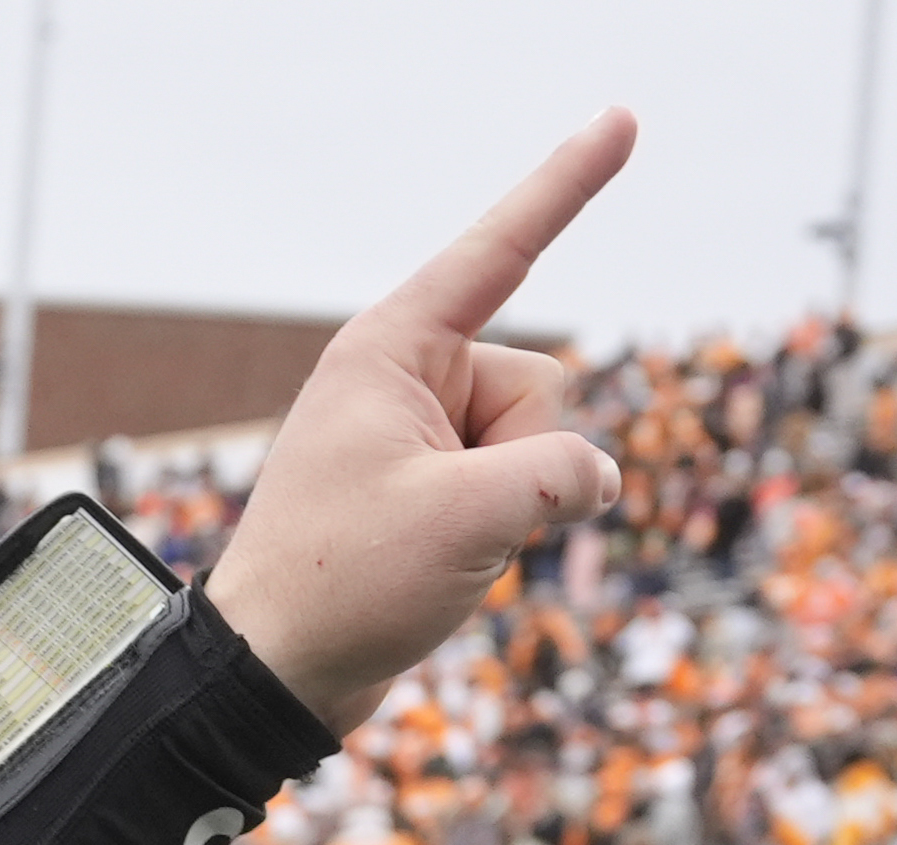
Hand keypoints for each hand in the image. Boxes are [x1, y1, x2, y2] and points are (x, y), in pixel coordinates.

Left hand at [207, 112, 638, 733]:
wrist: (274, 673)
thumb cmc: (344, 585)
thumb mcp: (470, 521)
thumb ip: (560, 476)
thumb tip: (594, 478)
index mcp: (391, 351)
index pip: (500, 251)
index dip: (567, 184)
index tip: (622, 119)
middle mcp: (405, 378)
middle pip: (540, 387)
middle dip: (522, 462)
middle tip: (436, 522)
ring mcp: (421, 434)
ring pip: (537, 449)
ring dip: (509, 510)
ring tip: (427, 551)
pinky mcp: (431, 485)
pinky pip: (513, 491)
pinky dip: (497, 535)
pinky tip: (437, 568)